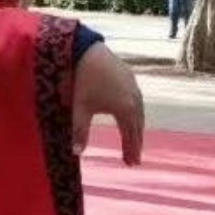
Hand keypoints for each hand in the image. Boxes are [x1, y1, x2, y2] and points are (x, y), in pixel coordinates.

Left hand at [71, 43, 143, 165]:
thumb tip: (75, 154)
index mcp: (125, 109)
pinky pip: (136, 100)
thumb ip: (79, 131)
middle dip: (135, 142)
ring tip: (133, 141)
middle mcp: (134, 99)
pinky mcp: (130, 76)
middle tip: (133, 159)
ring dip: (136, 128)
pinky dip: (135, 112)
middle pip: (137, 126)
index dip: (130, 150)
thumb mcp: (79, 109)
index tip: (131, 164)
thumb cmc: (82, 81)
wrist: (87, 51)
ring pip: (139, 112)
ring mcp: (134, 86)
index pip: (130, 135)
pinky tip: (130, 115)